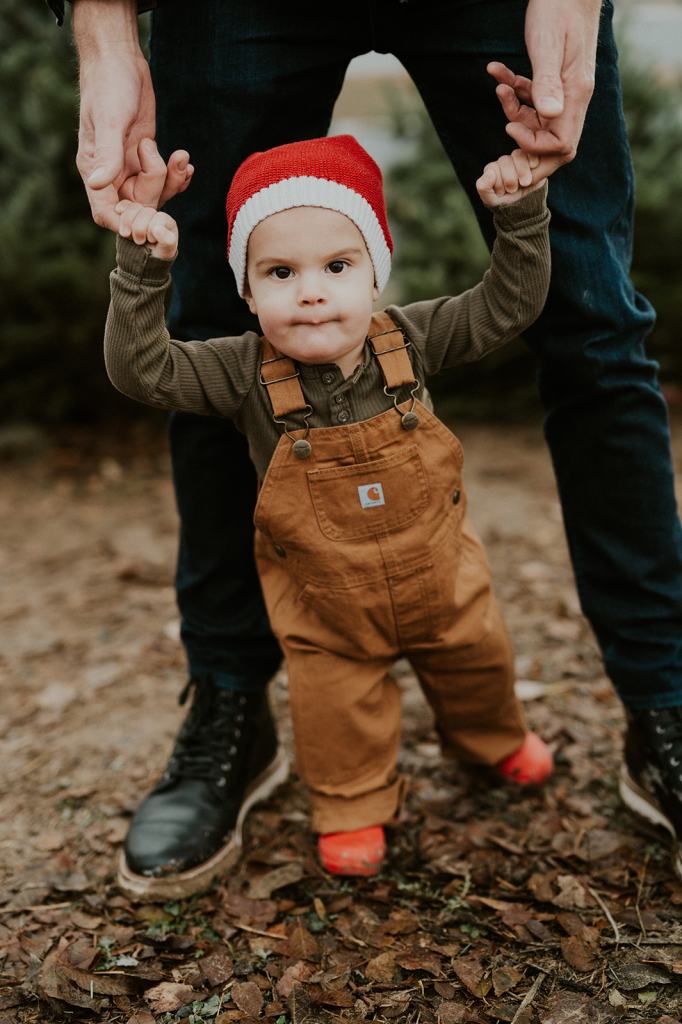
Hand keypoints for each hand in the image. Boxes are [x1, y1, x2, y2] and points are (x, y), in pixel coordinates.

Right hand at [75, 11, 192, 230]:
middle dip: (157, 190)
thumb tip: (98, 184)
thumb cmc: (108, 86)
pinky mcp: (146, 156)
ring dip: (172, 182)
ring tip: (181, 157)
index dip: (126, 222)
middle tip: (167, 163)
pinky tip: (185, 162)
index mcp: (94, 169)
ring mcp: (130, 166)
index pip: (106, 212)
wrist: (119, 60)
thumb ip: (107, 154)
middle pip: (137, 206)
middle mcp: (111, 173)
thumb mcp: (110, 120)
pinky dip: (177, 176)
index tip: (149, 220)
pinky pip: (163, 180)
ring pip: (154, 195)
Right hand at [115, 199, 178, 259]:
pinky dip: (121, 209)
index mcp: (165, 221)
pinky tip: (118, 212)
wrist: (138, 262)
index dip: (151, 230)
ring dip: (128, 222)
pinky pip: (124, 205)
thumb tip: (157, 229)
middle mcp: (154, 215)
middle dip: (139, 228)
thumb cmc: (155, 257)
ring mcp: (141, 214)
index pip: (159, 218)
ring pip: (134, 208)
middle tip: (139, 241)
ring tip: (127, 235)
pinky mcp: (128, 214)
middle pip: (146, 212)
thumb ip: (166, 241)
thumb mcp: (165, 252)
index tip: (151, 241)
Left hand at [476, 150, 545, 207]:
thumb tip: (490, 173)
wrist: (527, 210)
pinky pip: (530, 153)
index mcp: (493, 171)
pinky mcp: (532, 160)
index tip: (503, 193)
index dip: (499, 182)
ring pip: (517, 155)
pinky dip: (531, 161)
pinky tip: (533, 168)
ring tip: (525, 183)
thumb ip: (483, 187)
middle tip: (513, 190)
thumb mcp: (491, 201)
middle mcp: (504, 163)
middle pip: (504, 161)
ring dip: (521, 171)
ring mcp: (518, 160)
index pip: (493, 168)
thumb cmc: (507, 205)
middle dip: (510, 179)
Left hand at [487, 0, 600, 179]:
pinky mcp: (556, 81)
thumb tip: (549, 115)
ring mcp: (566, 90)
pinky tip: (498, 73)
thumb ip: (547, 81)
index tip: (509, 126)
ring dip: (514, 110)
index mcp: (576, 93)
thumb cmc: (558, 8)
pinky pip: (535, 99)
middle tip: (500, 134)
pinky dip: (515, 92)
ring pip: (539, 121)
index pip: (562, 144)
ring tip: (498, 86)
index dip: (534, 146)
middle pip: (553, 143)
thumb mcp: (548, 45)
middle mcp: (574, 97)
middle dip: (524, 146)